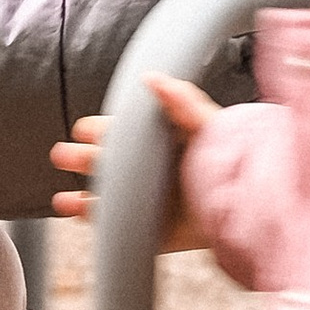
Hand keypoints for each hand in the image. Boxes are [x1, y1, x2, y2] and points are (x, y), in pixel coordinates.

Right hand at [49, 75, 217, 250]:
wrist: (249, 207)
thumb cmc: (234, 161)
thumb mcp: (207, 125)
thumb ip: (182, 101)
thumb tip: (153, 78)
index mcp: (166, 145)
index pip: (126, 134)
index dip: (103, 130)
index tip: (82, 129)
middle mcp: (155, 173)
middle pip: (110, 164)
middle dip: (83, 159)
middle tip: (62, 154)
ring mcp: (153, 203)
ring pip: (108, 197)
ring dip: (83, 195)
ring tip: (60, 198)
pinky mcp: (155, 231)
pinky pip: (118, 225)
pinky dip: (95, 222)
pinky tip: (76, 215)